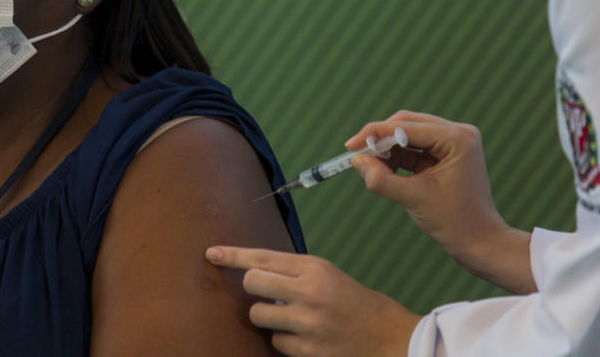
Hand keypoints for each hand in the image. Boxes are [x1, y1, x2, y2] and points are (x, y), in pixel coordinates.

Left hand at [205, 246, 419, 356]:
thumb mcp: (326, 274)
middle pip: (253, 283)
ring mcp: (306, 323)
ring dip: (268, 318)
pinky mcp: (307, 351)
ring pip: (258, 316)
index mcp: (314, 267)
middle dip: (254, 288)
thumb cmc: (354, 301)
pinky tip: (305, 337)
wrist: (388, 337)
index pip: (263, 256)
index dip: (233, 254)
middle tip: (269, 294)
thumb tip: (254, 272)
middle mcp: (308, 291)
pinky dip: (284, 340)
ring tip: (291, 318)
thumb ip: (292, 272)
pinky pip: (275, 342)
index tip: (211, 253)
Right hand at [346, 110, 535, 293]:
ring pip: (408, 135)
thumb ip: (382, 179)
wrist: (480, 242)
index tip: (350, 146)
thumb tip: (357, 161)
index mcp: (457, 138)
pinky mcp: (447, 154)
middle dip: (380, 140)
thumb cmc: (454, 222)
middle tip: (357, 156)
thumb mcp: (413, 199)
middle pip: (406, 124)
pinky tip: (385, 172)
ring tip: (373, 170)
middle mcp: (458, 133)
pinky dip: (398, 158)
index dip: (374, 134)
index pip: (406, 126)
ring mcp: (454, 142)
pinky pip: (415, 148)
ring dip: (388, 150)